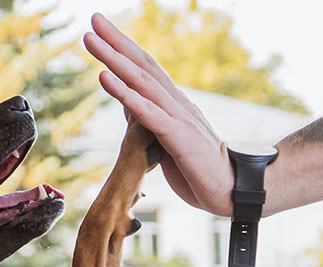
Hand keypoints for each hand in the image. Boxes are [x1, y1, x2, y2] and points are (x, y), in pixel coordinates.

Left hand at [84, 13, 233, 215]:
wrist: (232, 191)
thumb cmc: (200, 172)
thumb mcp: (168, 143)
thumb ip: (150, 121)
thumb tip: (129, 104)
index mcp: (176, 105)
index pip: (148, 69)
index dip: (125, 48)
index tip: (102, 30)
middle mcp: (178, 104)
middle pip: (144, 65)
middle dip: (117, 41)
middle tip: (94, 19)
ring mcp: (179, 118)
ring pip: (142, 81)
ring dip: (114, 58)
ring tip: (90, 39)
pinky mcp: (178, 136)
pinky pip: (147, 111)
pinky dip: (124, 93)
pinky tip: (104, 77)